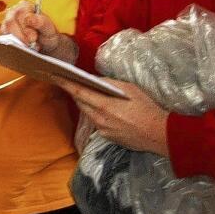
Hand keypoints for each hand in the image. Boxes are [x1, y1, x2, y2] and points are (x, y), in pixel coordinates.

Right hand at [1, 1, 77, 61]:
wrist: (45, 45)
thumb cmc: (47, 34)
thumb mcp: (49, 29)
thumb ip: (41, 22)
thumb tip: (29, 18)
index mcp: (25, 6)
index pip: (20, 14)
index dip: (25, 27)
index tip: (33, 38)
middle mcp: (13, 12)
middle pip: (10, 22)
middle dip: (20, 36)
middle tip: (30, 45)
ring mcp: (6, 23)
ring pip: (5, 31)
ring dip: (16, 42)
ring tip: (28, 48)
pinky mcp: (3, 34)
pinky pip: (2, 40)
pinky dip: (11, 46)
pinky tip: (21, 51)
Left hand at [53, 76, 169, 156]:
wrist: (159, 134)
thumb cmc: (147, 108)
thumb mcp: (131, 89)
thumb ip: (110, 84)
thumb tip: (97, 80)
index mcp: (104, 105)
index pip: (79, 92)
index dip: (66, 84)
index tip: (55, 76)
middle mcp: (99, 119)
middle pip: (81, 103)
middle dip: (74, 92)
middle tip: (68, 81)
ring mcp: (102, 130)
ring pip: (88, 113)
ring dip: (85, 103)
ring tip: (85, 92)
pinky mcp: (108, 137)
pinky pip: (97, 122)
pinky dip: (96, 113)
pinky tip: (101, 108)